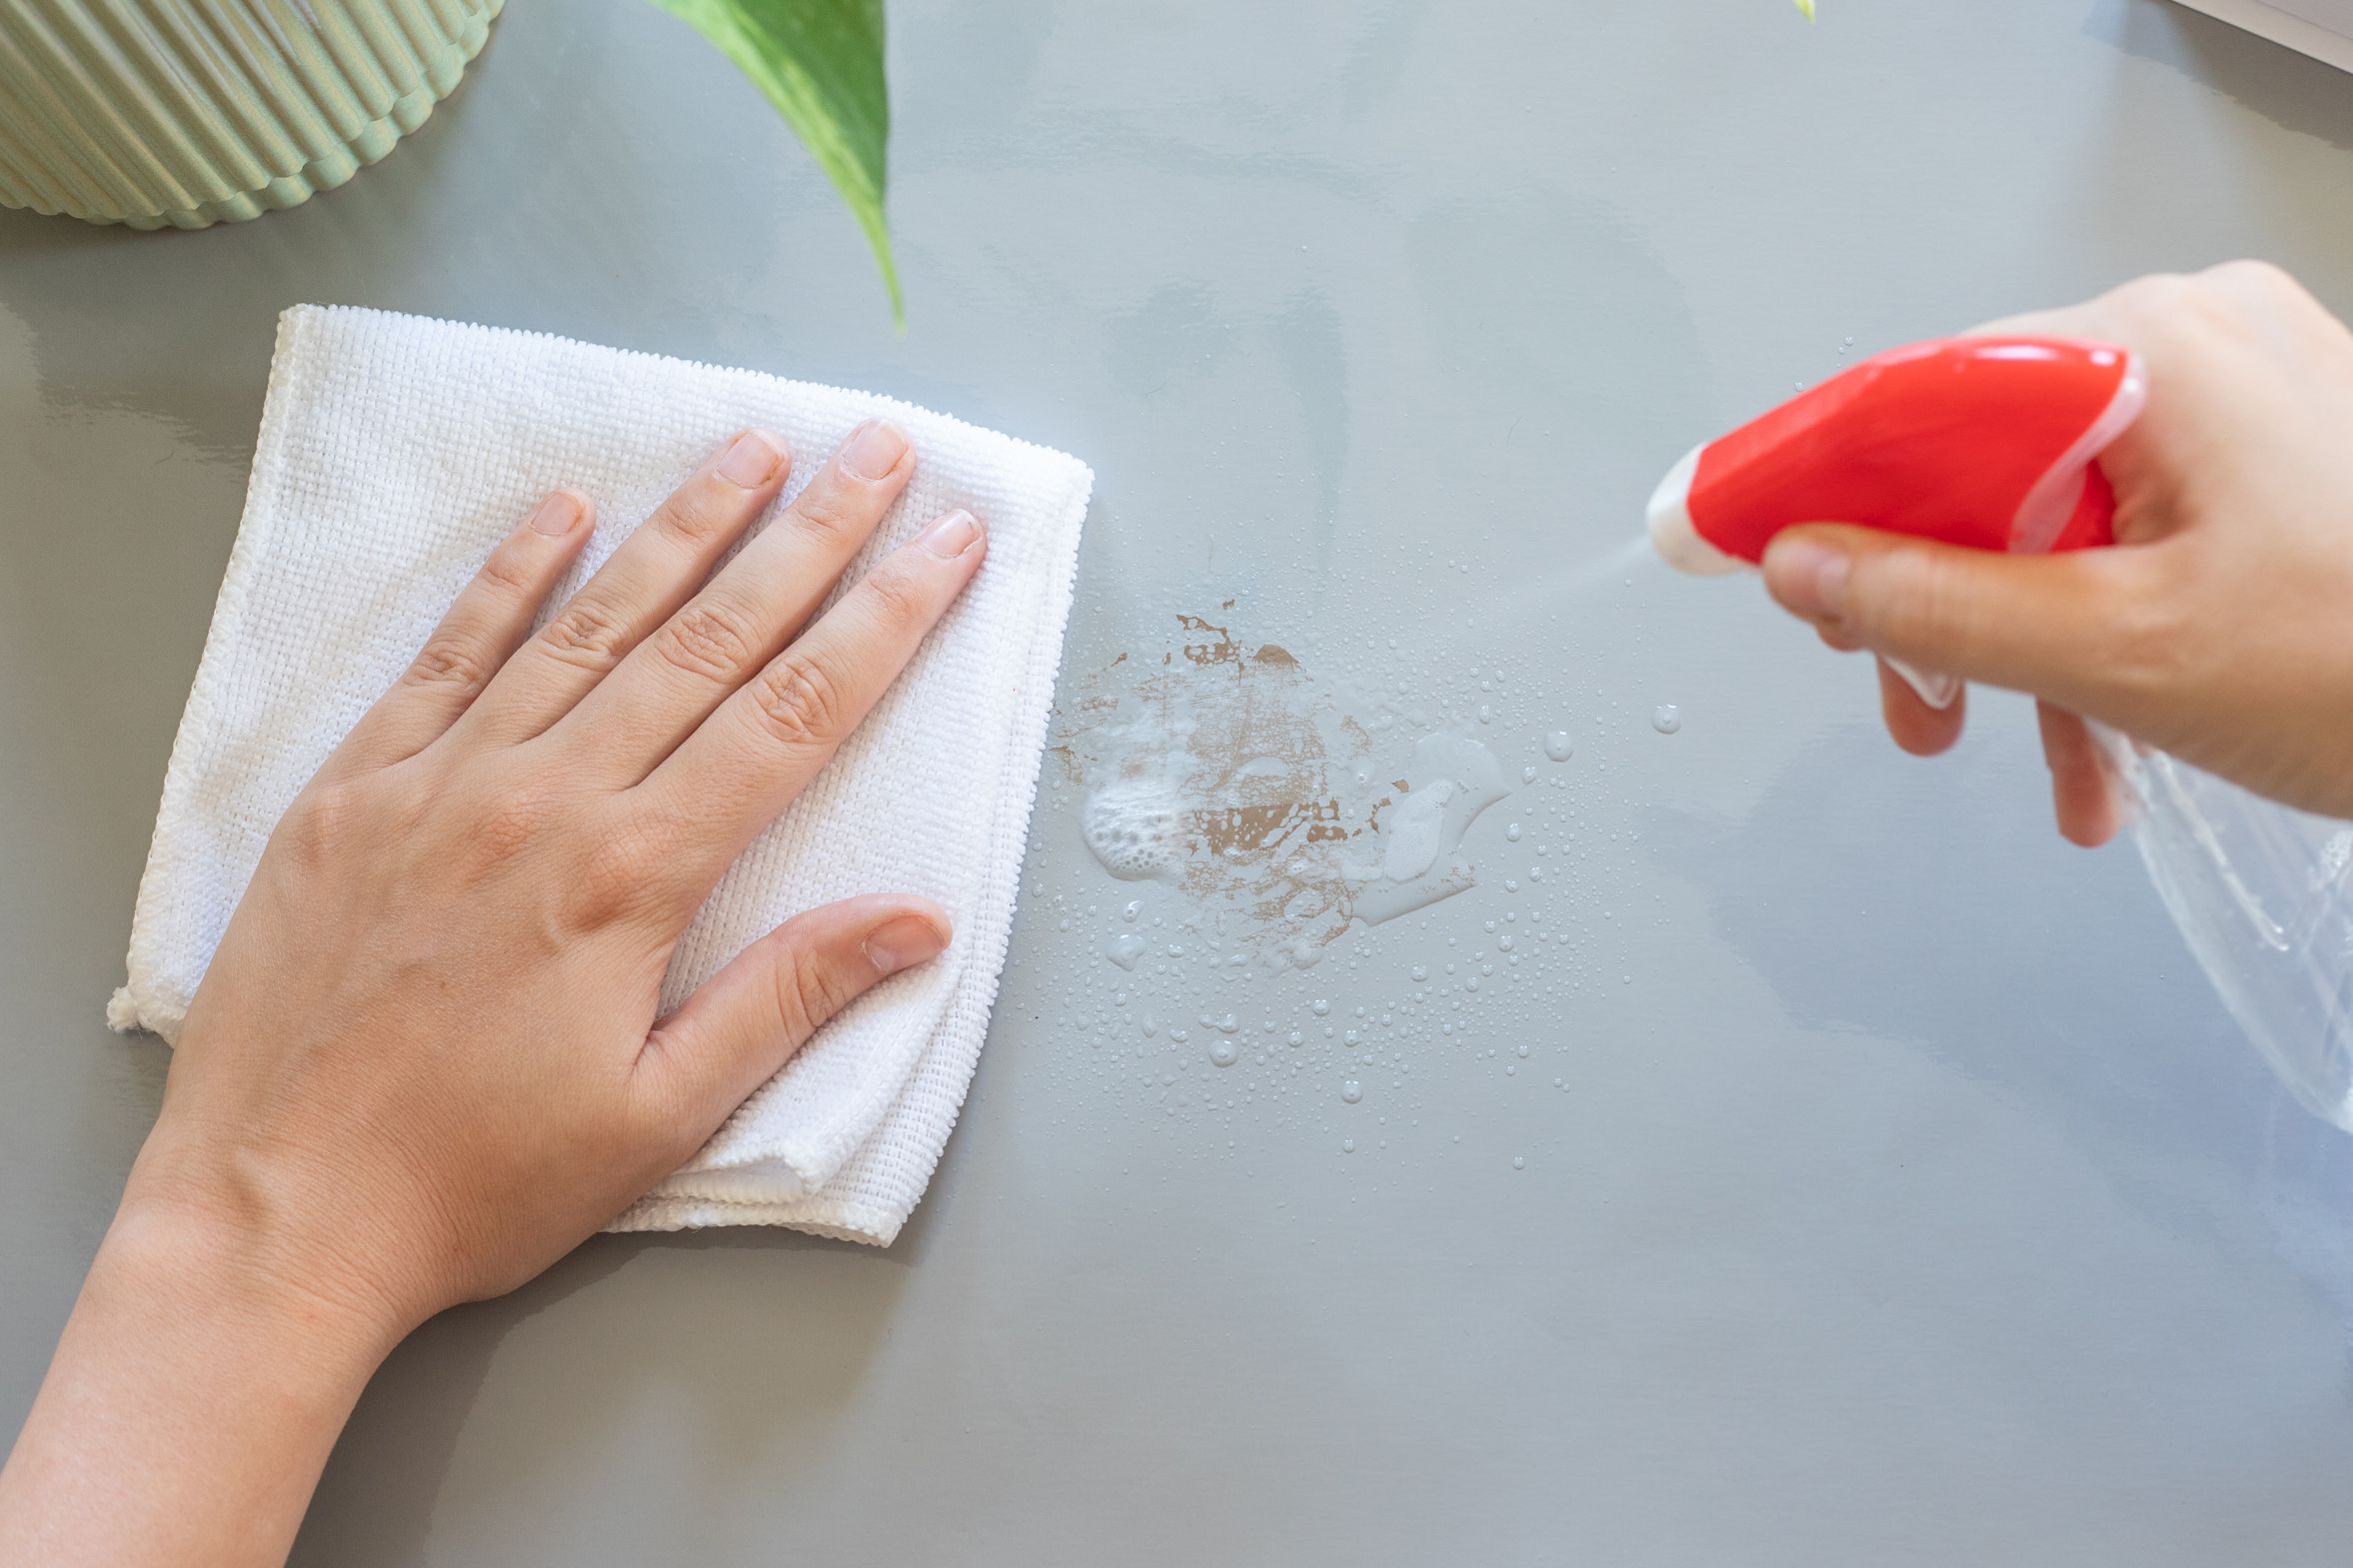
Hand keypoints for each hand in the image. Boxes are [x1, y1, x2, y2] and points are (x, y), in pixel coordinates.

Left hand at [0, 421, 984, 1566]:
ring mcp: (443, 779)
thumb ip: (786, 996)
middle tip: (878, 453)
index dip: (886, 621)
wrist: (275, 1211)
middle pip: (709, 641)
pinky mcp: (356, 787)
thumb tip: (918, 916)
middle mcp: (546, 798)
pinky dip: (511, 579)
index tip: (947, 544)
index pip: (793, 717)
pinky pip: (449, 654)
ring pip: (590, 623)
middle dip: (810, 539)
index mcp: (633, 877)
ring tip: (754, 448)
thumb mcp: (660, 1116)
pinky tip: (565, 513)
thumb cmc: (479, 1183)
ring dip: (683, 529)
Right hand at [1758, 261, 2352, 844]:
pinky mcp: (2271, 452)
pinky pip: (2126, 530)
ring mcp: (2239, 391)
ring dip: (2018, 650)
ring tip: (2026, 762)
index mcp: (2148, 348)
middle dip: (1932, 606)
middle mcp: (2189, 339)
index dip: (1806, 484)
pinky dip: (2094, 634)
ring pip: (2049, 515)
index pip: (1914, 397)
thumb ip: (1931, 603)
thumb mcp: (2114, 651)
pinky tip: (2098, 746)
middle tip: (1910, 708)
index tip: (1715, 542)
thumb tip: (1795, 564)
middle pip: (1978, 464)